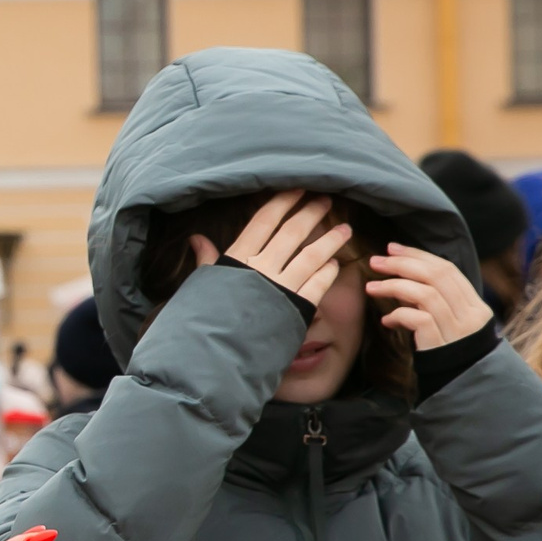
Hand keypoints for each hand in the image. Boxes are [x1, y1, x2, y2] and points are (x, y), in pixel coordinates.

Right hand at [189, 190, 353, 305]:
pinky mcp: (298, 307)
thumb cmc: (207, 316)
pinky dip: (329, 272)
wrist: (218, 351)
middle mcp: (263, 267)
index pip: (265, 221)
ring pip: (313, 255)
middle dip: (312, 213)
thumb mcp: (205, 283)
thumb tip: (197, 238)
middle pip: (293, 232)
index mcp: (239, 258)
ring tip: (345, 230)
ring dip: (331, 240)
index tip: (298, 189)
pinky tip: (336, 264)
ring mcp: (283, 287)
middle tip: (326, 201)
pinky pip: (319, 284)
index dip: (283, 202)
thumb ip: (207, 259)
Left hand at [365, 244, 492, 348]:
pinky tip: (386, 320)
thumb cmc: (449, 354)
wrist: (461, 389)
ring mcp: (458, 330)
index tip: (392, 248)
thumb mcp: (447, 324)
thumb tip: (402, 278)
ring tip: (371, 288)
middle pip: (437, 276)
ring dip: (394, 286)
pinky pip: (419, 319)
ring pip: (426, 294)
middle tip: (376, 261)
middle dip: (403, 264)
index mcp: (474, 305)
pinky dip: (399, 315)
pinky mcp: (442, 345)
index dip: (418, 255)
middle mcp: (471, 314)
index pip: (446, 269)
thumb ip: (432, 301)